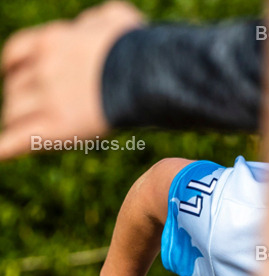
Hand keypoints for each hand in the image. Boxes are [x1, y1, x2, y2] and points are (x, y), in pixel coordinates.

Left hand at [0, 1, 144, 160]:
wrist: (142, 75)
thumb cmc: (136, 48)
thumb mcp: (113, 20)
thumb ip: (96, 23)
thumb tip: (95, 26)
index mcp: (51, 41)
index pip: (16, 53)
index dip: (12, 67)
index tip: (11, 74)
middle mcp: (41, 68)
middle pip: (14, 88)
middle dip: (20, 100)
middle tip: (33, 114)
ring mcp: (46, 100)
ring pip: (13, 115)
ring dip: (18, 124)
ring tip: (30, 135)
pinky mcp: (55, 128)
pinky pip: (19, 140)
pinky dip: (4, 149)